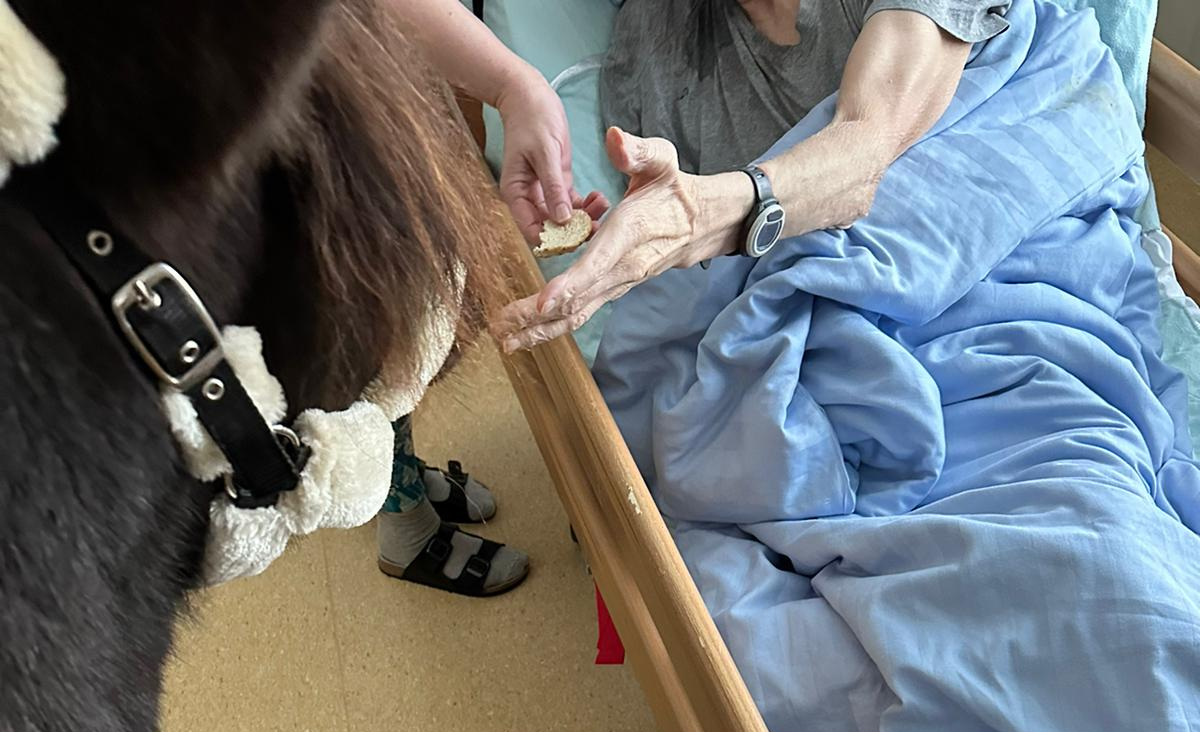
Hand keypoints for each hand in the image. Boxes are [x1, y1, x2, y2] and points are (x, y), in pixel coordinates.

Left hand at [494, 127, 753, 352]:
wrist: (700, 224)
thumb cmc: (674, 190)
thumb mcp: (662, 161)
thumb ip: (637, 151)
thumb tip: (614, 138)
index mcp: (626, 235)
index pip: (596, 265)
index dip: (569, 285)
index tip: (542, 302)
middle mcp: (621, 268)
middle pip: (577, 300)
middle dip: (538, 317)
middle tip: (502, 328)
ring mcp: (616, 284)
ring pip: (577, 314)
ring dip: (540, 330)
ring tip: (507, 342)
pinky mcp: (611, 290)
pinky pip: (580, 313)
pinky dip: (552, 326)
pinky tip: (527, 334)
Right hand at [495, 70, 607, 242]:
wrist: (530, 96)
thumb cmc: (532, 120)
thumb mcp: (545, 153)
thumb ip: (553, 187)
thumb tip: (562, 219)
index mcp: (517, 194)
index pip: (532, 231)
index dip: (553, 240)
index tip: (576, 236)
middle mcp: (529, 199)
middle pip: (550, 229)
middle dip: (573, 231)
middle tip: (597, 224)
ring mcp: (545, 192)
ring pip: (565, 219)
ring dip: (583, 218)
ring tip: (602, 205)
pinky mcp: (558, 183)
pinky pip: (573, 204)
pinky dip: (586, 206)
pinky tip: (599, 198)